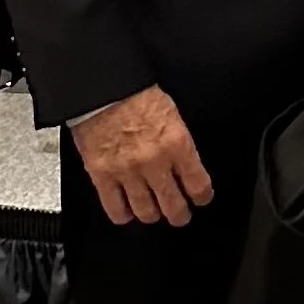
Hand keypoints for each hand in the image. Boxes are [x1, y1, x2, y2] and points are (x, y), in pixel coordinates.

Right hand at [71, 85, 213, 226]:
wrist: (103, 88)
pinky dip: (123, 215)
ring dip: (152, 215)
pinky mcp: (102, 175)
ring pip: (146, 212)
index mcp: (177, 144)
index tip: (200, 198)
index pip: (198, 185)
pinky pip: (115, 208)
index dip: (202, 196)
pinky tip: (127, 212)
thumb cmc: (136, 94)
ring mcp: (128, 171)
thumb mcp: (172, 115)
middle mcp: (155, 162)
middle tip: (179, 214)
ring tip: (153, 212)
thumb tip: (185, 166)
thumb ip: (179, 144)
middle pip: (174, 206)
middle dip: (180, 214)